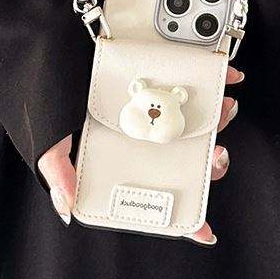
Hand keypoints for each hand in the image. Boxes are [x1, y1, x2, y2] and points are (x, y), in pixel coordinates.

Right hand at [37, 64, 244, 245]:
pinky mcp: (167, 77)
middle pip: (188, 158)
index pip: (158, 194)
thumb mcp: (50, 138)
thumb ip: (59, 170)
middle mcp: (146, 136)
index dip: (184, 216)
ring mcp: (159, 107)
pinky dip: (218, 78)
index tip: (206, 231)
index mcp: (127, 159)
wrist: (57, 48)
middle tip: (216, 152)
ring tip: (225, 109)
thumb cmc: (53, 96)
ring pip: (199, 123)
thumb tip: (67, 205)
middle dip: (210, 158)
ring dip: (219, 119)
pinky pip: (199, 82)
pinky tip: (228, 76)